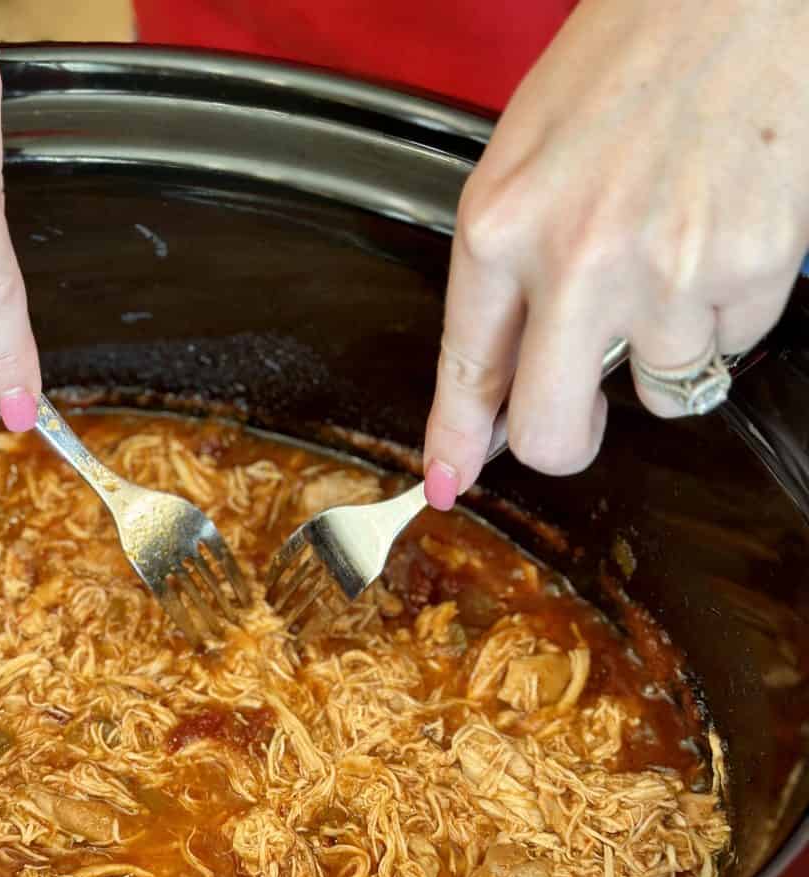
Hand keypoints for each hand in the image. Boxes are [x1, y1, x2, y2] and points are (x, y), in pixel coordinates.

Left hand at [423, 0, 808, 508]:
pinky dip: (722, 312)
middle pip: (555, 434)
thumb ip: (504, 281)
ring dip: (663, 346)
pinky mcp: (752, 271)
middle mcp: (579, 261)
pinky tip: (716, 238)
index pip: (466, 372)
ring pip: (663, 393)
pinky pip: (729, 347)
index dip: (456, 442)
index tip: (450, 483)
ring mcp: (671, 272)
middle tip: (586, 405)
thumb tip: (503, 380)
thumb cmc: (625, 66)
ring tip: (671, 251)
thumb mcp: (522, 165)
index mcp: (501, 227)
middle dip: (567, 438)